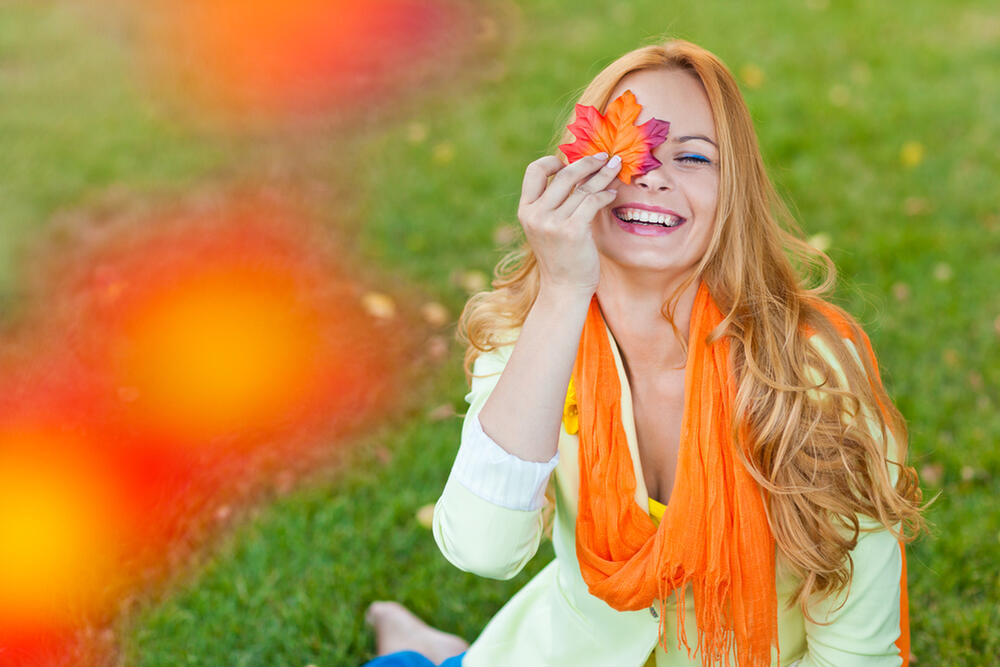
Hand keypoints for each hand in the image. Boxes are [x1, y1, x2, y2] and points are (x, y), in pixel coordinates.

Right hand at [517, 152, 621, 295]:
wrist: (564, 289)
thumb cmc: (561, 257)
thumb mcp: (547, 227)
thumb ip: (553, 203)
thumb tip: (574, 171)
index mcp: (526, 210)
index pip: (534, 171)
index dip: (553, 161)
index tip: (570, 163)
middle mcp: (535, 214)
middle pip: (563, 174)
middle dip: (588, 162)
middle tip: (605, 157)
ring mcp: (552, 223)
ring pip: (582, 187)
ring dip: (603, 175)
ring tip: (616, 168)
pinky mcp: (572, 231)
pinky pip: (592, 201)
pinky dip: (605, 194)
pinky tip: (612, 193)